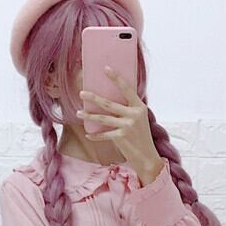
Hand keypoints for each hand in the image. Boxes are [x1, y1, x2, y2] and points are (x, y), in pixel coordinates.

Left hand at [76, 66, 163, 183]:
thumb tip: (111, 101)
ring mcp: (128, 126)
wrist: (147, 157)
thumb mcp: (139, 120)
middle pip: (109, 103)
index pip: (127, 89)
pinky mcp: (121, 138)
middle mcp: (134, 115)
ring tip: (78, 113)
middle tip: (81, 93)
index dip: (116, 78)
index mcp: (139, 107)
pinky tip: (88, 134)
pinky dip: (95, 136)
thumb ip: (128, 110)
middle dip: (93, 98)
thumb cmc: (141, 138)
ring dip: (89, 116)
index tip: (106, 68)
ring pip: (103, 118)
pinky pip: (104, 134)